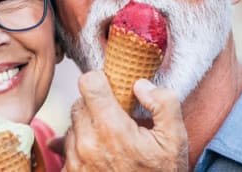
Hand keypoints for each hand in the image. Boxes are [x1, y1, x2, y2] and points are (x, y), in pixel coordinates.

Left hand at [59, 70, 188, 170]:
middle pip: (79, 103)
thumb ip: (163, 103)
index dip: (101, 80)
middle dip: (97, 106)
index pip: (89, 83)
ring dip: (88, 127)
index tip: (112, 87)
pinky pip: (66, 147)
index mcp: (112, 129)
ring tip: (112, 142)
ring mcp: (76, 160)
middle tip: (118, 120)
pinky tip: (101, 156)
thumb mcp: (176, 139)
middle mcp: (88, 143)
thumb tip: (139, 84)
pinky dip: (81, 146)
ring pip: (72, 125)